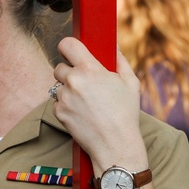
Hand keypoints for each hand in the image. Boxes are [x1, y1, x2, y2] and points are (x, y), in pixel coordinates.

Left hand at [52, 38, 143, 164]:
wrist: (115, 144)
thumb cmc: (125, 113)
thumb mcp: (130, 82)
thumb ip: (119, 59)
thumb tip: (112, 45)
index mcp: (89, 69)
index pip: (66, 44)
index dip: (68, 47)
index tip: (71, 52)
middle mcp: (73, 81)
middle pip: (59, 67)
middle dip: (69, 73)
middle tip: (84, 83)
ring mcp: (64, 97)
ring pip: (58, 86)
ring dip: (67, 90)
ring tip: (86, 102)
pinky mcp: (58, 112)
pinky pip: (57, 103)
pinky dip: (66, 106)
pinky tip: (81, 112)